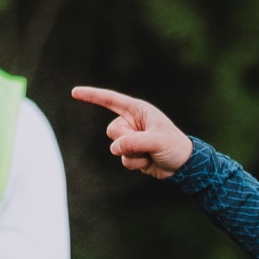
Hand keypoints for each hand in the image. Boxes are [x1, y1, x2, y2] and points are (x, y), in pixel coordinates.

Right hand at [71, 85, 190, 179]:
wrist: (184, 166)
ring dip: (134, 155)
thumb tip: (115, 148)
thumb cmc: (175, 146)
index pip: (111, 100)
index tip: (74, 92)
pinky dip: (136, 164)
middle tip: (147, 144)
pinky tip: (149, 162)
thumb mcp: (157, 141)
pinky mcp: (131, 154)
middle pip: (112, 131)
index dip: (92, 95)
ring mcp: (131, 139)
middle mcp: (132, 122)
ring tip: (151, 154)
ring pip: (116, 148)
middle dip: (127, 140)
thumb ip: (135, 141)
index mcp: (138, 110)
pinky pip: (124, 160)